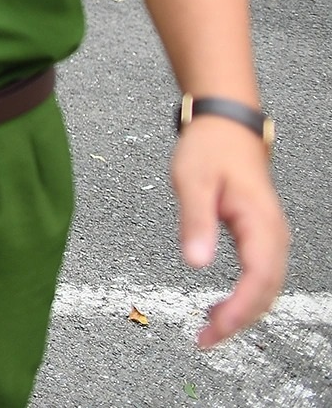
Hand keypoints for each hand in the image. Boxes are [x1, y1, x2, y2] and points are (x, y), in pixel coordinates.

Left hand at [173, 114, 287, 347]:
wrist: (226, 127)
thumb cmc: (209, 150)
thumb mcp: (192, 182)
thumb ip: (195, 222)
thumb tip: (195, 263)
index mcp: (260, 224)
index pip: (259, 278)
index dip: (240, 309)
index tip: (215, 328)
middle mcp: (273, 235)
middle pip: (266, 291)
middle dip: (239, 320)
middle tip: (205, 340)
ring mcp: (271, 237)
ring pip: (266, 287)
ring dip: (242, 312)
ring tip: (209, 330)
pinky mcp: (261, 237)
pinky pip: (260, 276)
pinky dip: (244, 297)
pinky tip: (222, 307)